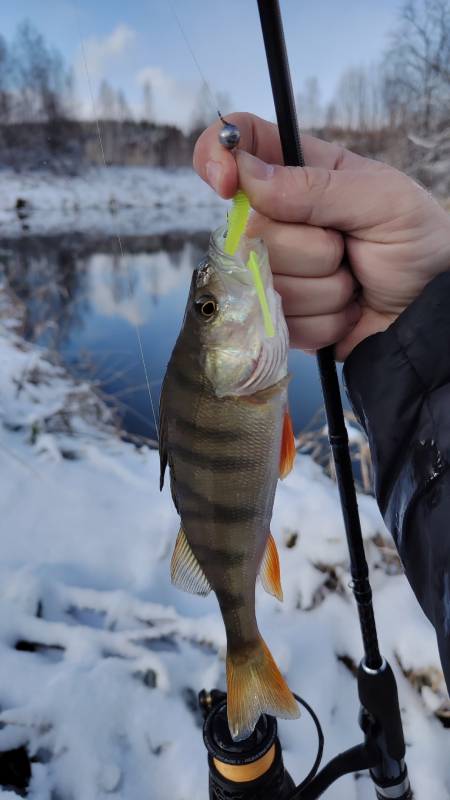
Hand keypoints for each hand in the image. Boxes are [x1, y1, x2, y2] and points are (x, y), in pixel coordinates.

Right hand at [194, 113, 449, 359]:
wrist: (428, 311)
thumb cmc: (417, 243)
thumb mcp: (382, 200)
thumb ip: (317, 187)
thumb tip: (247, 176)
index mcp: (302, 171)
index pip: (241, 142)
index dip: (217, 154)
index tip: (226, 184)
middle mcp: (280, 217)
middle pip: (250, 228)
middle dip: (310, 247)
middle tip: (348, 247)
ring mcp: (276, 268)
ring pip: (266, 280)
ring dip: (324, 288)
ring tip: (353, 281)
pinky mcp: (281, 313)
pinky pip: (280, 319)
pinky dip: (323, 320)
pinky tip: (345, 310)